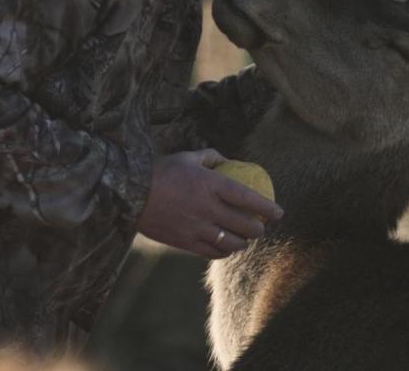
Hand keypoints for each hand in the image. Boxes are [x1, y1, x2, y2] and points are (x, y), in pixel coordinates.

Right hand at [137, 149, 283, 258]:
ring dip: (243, 243)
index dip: (267, 208)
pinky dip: (224, 251)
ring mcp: (197, 228)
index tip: (279, 213)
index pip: (248, 198)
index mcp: (210, 184)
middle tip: (261, 227)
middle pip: (245, 225)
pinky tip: (226, 247)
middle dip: (259, 229)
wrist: (130, 194)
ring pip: (232, 243)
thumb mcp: (186, 157)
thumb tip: (226, 160)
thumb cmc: (160, 172)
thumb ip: (210, 157)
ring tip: (245, 239)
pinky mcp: (185, 242)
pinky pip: (213, 252)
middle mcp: (207, 208)